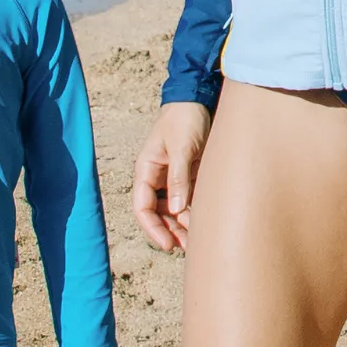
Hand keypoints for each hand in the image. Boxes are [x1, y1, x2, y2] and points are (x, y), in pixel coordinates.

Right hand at [134, 101, 210, 252]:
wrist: (199, 99)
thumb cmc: (185, 119)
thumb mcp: (181, 146)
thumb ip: (178, 176)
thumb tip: (177, 209)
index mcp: (146, 170)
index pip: (142, 207)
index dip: (152, 228)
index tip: (166, 244)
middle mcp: (157, 177)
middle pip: (158, 213)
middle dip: (169, 232)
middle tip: (185, 248)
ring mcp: (173, 178)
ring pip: (174, 210)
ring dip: (182, 226)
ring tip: (197, 241)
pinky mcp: (188, 175)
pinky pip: (188, 200)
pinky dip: (193, 212)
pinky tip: (204, 224)